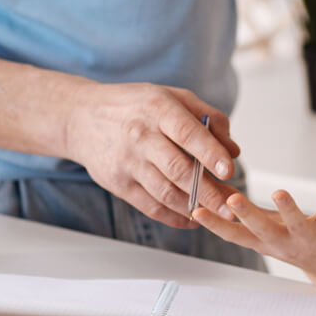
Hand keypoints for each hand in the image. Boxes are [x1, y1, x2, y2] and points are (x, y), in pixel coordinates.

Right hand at [65, 81, 240, 229]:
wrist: (82, 117)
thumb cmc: (134, 105)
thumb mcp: (172, 96)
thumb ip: (208, 117)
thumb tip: (233, 150)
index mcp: (157, 108)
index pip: (187, 133)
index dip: (210, 153)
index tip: (229, 170)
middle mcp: (140, 136)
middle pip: (178, 169)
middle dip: (208, 191)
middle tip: (230, 206)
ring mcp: (127, 162)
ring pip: (165, 192)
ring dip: (193, 207)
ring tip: (217, 215)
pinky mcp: (118, 183)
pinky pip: (150, 206)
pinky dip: (173, 217)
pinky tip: (192, 219)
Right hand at [194, 165, 315, 290]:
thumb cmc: (296, 244)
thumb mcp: (268, 233)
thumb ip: (248, 217)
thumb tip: (221, 195)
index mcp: (265, 242)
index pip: (235, 235)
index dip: (215, 224)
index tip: (197, 211)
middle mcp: (284, 242)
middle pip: (262, 229)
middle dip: (247, 214)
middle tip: (233, 199)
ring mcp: (308, 236)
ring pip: (296, 221)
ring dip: (288, 207)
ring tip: (279, 192)